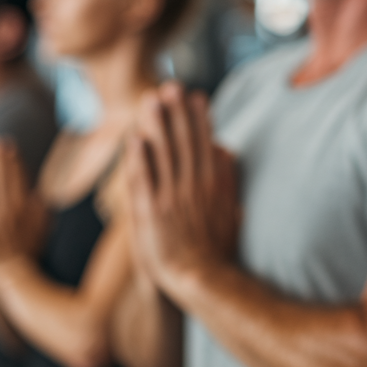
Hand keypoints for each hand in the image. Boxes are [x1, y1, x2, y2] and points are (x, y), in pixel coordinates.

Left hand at [126, 82, 240, 296]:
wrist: (202, 279)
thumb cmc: (217, 249)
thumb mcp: (232, 208)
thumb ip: (228, 177)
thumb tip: (227, 149)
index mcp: (214, 184)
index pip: (206, 143)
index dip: (200, 118)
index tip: (196, 96)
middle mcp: (194, 185)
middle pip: (184, 141)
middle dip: (177, 112)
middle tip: (171, 87)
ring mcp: (172, 197)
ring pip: (164, 153)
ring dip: (157, 126)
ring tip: (150, 101)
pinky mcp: (152, 212)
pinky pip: (144, 179)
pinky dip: (139, 158)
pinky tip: (135, 138)